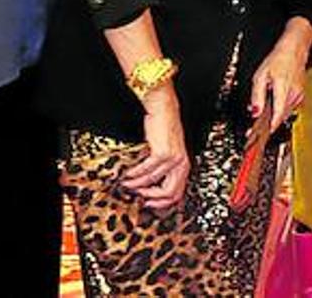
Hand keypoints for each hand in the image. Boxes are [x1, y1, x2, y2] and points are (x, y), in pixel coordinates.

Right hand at [124, 90, 189, 210]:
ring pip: (154, 181)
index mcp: (184, 166)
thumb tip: (150, 185)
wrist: (163, 108)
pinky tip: (129, 174)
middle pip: (169, 193)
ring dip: (138, 185)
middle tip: (139, 197)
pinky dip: (135, 174)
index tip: (149, 203)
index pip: (177, 193)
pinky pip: (147, 170)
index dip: (162, 202)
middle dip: (152, 198)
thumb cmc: (164, 127)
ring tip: (128, 184)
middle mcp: (181, 164)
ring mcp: (173, 159)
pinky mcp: (163, 153)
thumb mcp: (168, 151)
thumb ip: (164, 168)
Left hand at [249, 38, 309, 132]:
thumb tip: (254, 111)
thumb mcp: (261, 75)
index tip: (259, 136)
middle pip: (280, 117)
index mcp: (283, 91)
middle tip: (256, 129)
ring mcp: (299, 96)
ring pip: (285, 113)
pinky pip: (289, 107)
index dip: (268, 128)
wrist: (295, 49)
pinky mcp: (300, 95)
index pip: (277, 117)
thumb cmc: (279, 59)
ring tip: (264, 116)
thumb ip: (257, 95)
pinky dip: (281, 109)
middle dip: (268, 124)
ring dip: (275, 116)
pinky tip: (274, 105)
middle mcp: (294, 96)